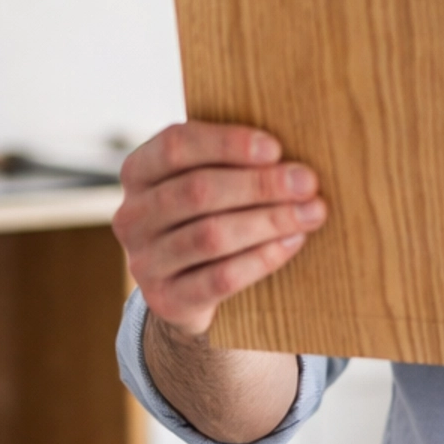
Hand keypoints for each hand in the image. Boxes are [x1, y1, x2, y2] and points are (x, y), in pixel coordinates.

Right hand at [113, 122, 326, 337]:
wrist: (188, 288)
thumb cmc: (211, 215)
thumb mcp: (209, 180)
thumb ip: (234, 162)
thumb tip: (293, 160)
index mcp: (138, 172)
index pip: (175, 146)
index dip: (227, 144)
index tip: (275, 148)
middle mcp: (131, 216)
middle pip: (197, 191)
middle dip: (260, 185)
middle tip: (307, 183)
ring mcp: (144, 261)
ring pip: (211, 235)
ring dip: (269, 221)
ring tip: (312, 213)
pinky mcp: (167, 299)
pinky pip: (220, 278)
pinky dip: (262, 258)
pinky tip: (293, 242)